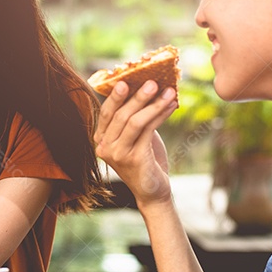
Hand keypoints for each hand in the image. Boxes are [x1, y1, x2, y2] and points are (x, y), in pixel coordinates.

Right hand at [93, 80, 176, 207]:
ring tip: (168, 92)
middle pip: (120, 115)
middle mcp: (104, 147)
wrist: (153, 191)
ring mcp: (117, 154)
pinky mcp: (133, 159)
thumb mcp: (136, 136)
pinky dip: (160, 115)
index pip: (106, 113)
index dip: (115, 96)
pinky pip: (147, 131)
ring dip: (153, 104)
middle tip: (152, 81)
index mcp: (100, 139)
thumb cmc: (146, 160)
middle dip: (137, 96)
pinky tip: (171, 106)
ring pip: (134, 122)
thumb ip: (134, 118)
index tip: (126, 80)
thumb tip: (145, 88)